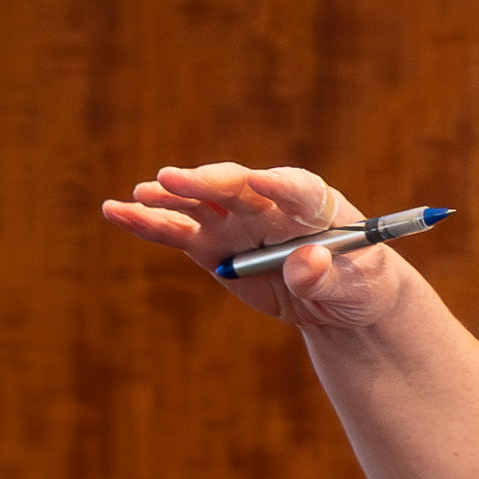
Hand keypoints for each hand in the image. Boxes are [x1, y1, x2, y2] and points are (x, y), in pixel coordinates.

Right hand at [100, 162, 405, 331]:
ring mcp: (237, 223)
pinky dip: (148, 223)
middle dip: (206, 182)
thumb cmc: (361, 285)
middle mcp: (269, 205)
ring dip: (171, 196)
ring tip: (142, 193)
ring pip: (199, 204)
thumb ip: (328, 275)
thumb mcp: (357, 288)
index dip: (281, 185)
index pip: (297, 189)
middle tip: (174, 178)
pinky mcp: (214, 247)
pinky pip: (177, 232)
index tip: (263, 182)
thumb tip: (306, 261)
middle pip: (236, 187)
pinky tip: (117, 212)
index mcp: (315, 206)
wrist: (340, 300)